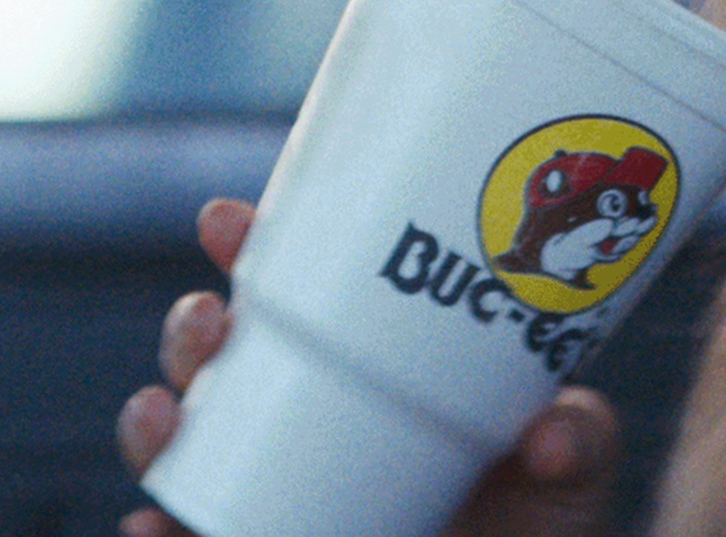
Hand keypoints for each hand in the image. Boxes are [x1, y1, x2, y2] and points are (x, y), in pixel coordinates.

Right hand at [114, 198, 621, 536]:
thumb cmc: (543, 515)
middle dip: (193, 331)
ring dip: (152, 425)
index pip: (291, 292)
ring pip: (184, 449)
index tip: (226, 219)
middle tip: (211, 319)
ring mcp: (277, 495)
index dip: (249, 251)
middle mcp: (304, 424)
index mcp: (365, 368)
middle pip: (217, 362)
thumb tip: (547, 438)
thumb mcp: (571, 462)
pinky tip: (149, 528)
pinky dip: (158, 536)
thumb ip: (577, 439)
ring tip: (160, 412)